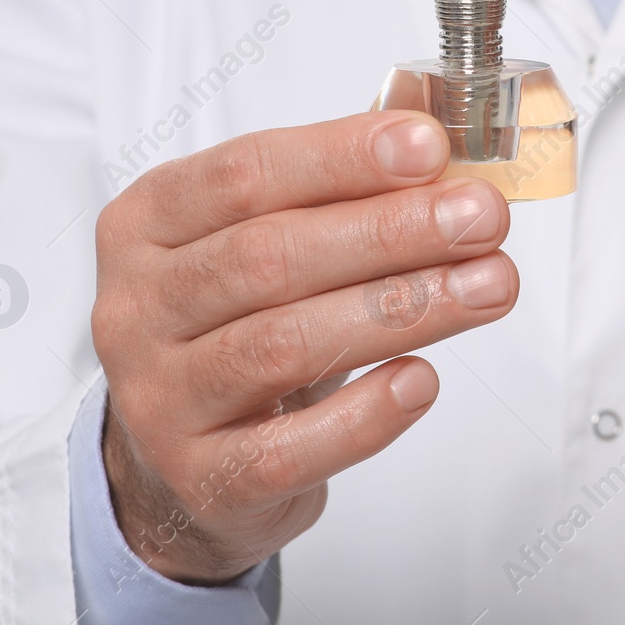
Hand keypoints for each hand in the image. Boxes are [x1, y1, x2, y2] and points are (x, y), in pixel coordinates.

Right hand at [91, 112, 514, 582]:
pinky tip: (421, 381)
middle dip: (390, 231)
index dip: (341, 157)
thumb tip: (435, 145)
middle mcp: (138, 308)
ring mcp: (160, 399)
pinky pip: (287, 449)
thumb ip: (337, 190)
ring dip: (399, 310)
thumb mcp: (263, 240)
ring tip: (487, 287)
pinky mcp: (202, 478)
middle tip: (480, 218)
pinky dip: (364, 414)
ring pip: (281, 345)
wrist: (182, 461)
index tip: (428, 147)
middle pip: (267, 257)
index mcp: (148, 224)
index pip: (242, 174)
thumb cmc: (237, 325)